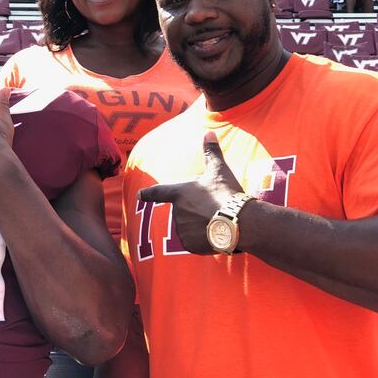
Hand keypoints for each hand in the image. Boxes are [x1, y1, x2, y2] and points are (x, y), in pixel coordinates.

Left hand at [138, 132, 242, 254]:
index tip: (139, 196)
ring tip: (218, 220)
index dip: (148, 194)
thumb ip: (211, 152)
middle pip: (182, 210)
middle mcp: (176, 212)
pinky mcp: (190, 245)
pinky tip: (217, 233)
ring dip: (199, 225)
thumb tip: (209, 132)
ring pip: (188, 226)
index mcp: (179, 193)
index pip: (157, 193)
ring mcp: (181, 230)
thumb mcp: (219, 170)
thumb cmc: (226, 194)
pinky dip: (203, 239)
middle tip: (213, 207)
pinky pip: (195, 241)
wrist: (238, 222)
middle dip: (194, 210)